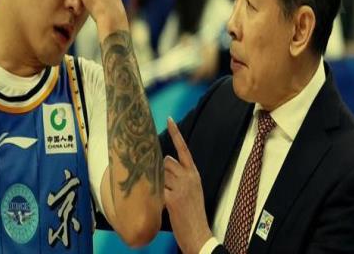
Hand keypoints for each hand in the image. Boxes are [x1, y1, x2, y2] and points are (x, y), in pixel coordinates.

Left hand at [165, 117, 211, 253]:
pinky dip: (155, 195)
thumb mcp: (193, 190)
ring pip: (160, 173)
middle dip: (161, 170)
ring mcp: (180, 187)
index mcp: (194, 174)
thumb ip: (181, 176)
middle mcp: (188, 177)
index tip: (169, 119)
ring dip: (157, 182)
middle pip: (166, 161)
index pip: (184, 149)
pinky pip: (156, 188)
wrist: (198, 235)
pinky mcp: (171, 199)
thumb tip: (164, 165)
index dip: (176, 134)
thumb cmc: (193, 213)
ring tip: (165, 196)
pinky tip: (162, 204)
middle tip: (163, 184)